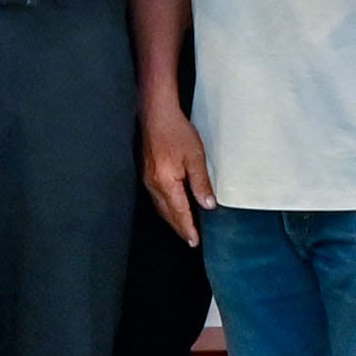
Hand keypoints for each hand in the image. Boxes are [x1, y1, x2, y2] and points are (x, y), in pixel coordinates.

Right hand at [140, 96, 212, 240]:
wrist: (156, 114)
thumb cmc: (175, 131)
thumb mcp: (195, 157)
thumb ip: (201, 183)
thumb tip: (207, 204)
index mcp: (166, 183)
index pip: (179, 213)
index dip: (188, 228)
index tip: (194, 240)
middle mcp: (154, 185)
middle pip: (168, 214)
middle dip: (180, 228)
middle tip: (190, 240)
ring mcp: (148, 180)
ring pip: (161, 207)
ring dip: (173, 220)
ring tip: (183, 228)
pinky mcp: (148, 173)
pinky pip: (157, 198)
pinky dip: (167, 208)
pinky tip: (173, 207)